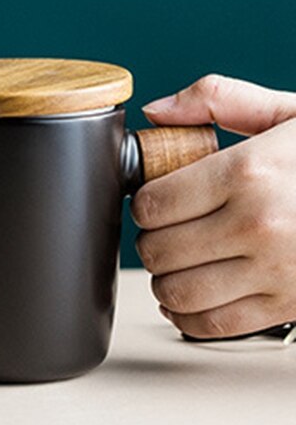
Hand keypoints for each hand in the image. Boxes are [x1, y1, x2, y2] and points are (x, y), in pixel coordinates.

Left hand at [132, 74, 295, 337]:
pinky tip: (190, 296)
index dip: (143, 203)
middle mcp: (259, 225)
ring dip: (162, 280)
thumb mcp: (289, 112)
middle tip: (161, 231)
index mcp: (249, 172)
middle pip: (158, 250)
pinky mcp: (289, 306)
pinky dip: (186, 316)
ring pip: (177, 292)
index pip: (154, 203)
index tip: (152, 200)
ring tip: (173, 262)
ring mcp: (275, 271)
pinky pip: (213, 325)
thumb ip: (218, 99)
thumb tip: (156, 111)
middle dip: (149, 240)